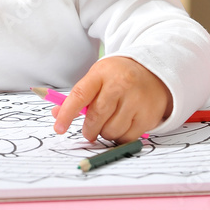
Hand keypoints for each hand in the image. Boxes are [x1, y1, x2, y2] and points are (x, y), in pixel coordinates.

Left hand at [53, 56, 172, 142]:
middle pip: (96, 117)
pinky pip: (127, 137)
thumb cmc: (119, 77)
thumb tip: (56, 114)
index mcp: (102, 74)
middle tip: (88, 132)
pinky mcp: (148, 116)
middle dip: (88, 129)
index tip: (59, 128)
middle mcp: (120, 85)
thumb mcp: (97, 77)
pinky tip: (122, 125)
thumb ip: (78, 96)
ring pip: (111, 130)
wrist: (153, 72)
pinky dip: (120, 137)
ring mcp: (136, 100)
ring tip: (109, 123)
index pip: (80, 95)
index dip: (67, 113)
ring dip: (105, 133)